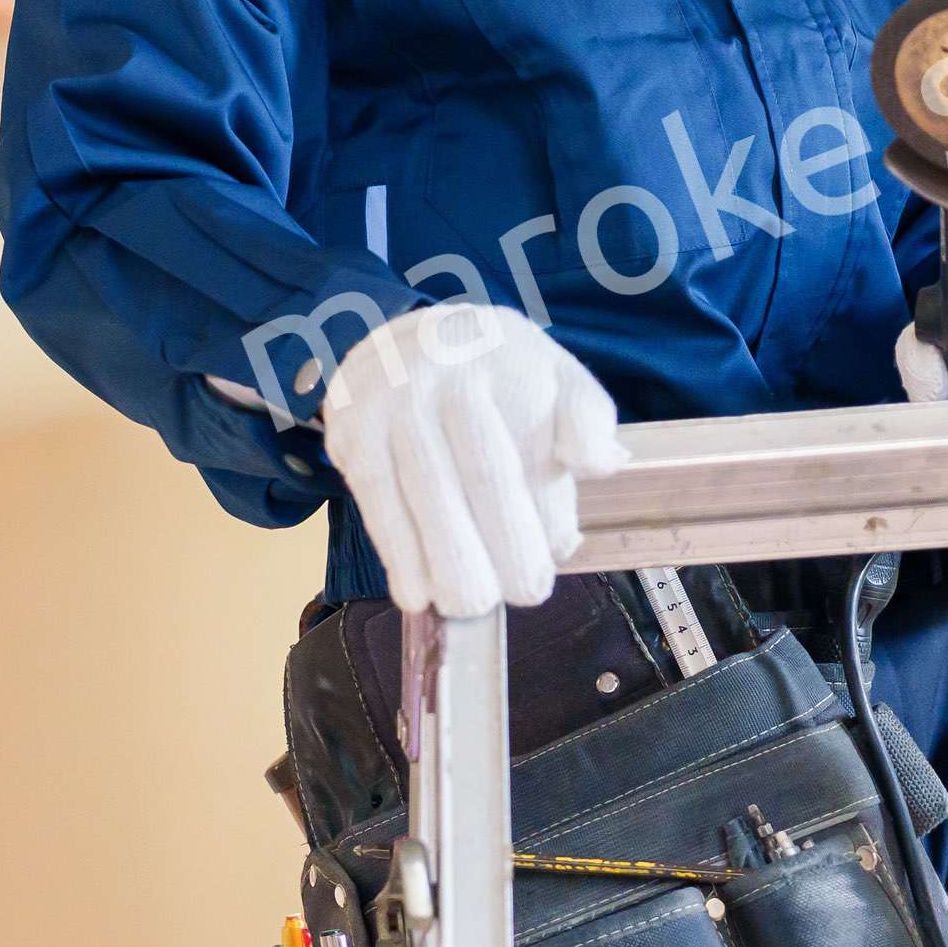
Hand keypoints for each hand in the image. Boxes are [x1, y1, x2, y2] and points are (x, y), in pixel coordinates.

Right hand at [320, 302, 630, 618]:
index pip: (512, 451)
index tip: (549, 566)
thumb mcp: (557, 378)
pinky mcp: (350, 428)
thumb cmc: (500, 374)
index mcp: (498, 360)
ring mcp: (385, 400)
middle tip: (518, 595)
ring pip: (413, 491)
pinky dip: (396, 551)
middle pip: (466, 474)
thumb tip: (597, 464)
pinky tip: (415, 592)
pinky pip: (373, 498)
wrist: (411, 339)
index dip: (532, 517)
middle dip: (494, 545)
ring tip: (467, 607)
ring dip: (441, 559)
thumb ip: (587, 421)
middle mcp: (435, 375)